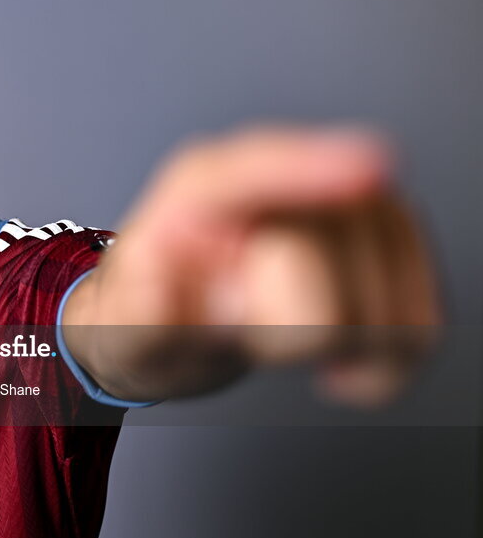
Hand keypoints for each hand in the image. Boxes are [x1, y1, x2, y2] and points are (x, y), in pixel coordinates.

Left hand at [64, 124, 442, 406]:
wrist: (176, 323)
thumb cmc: (144, 313)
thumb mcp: (116, 323)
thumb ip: (138, 304)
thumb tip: (156, 280)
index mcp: (200, 185)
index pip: (253, 171)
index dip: (310, 170)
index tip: (369, 172)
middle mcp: (283, 180)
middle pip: (320, 263)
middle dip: (281, 325)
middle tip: (238, 326)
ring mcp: (346, 207)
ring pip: (384, 301)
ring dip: (334, 350)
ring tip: (277, 339)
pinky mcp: (391, 247)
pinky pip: (421, 324)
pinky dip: (385, 365)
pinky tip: (337, 367)